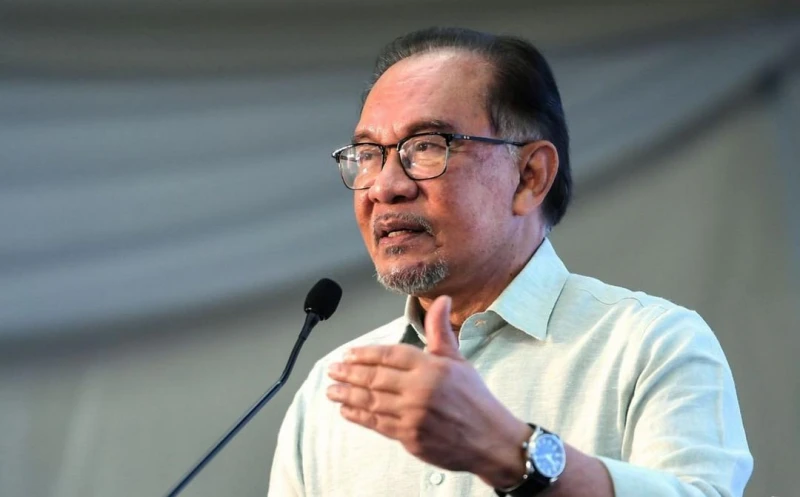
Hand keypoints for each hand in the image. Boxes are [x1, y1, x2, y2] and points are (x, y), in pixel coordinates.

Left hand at [326, 295, 530, 486]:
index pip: (390, 355)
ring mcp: (413, 416)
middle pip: (375, 377)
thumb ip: (440, 332)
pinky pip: (377, 424)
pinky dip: (359, 416)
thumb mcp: (458, 361)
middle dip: (349, 373)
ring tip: (331, 390)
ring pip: (372, 401)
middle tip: (332, 370)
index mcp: (431, 367)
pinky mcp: (410, 437)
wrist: (491, 440)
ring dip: (347, 394)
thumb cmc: (475, 398)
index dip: (365, 354)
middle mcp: (420, 390)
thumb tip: (442, 300)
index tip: (348, 354)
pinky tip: (346, 410)